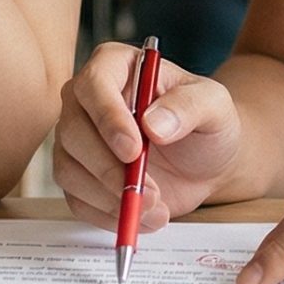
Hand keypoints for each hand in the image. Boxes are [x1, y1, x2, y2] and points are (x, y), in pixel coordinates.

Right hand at [53, 41, 243, 232]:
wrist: (206, 161)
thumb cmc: (207, 122)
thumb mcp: (214, 106)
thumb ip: (189, 106)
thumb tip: (153, 124)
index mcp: (116, 65)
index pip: (95, 84)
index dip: (108, 118)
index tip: (133, 150)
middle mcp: (87, 99)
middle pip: (74, 131)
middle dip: (110, 169)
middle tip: (150, 193)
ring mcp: (77, 139)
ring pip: (69, 169)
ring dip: (110, 198)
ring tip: (156, 209)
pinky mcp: (79, 176)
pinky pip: (77, 200)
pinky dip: (107, 216)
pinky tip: (141, 217)